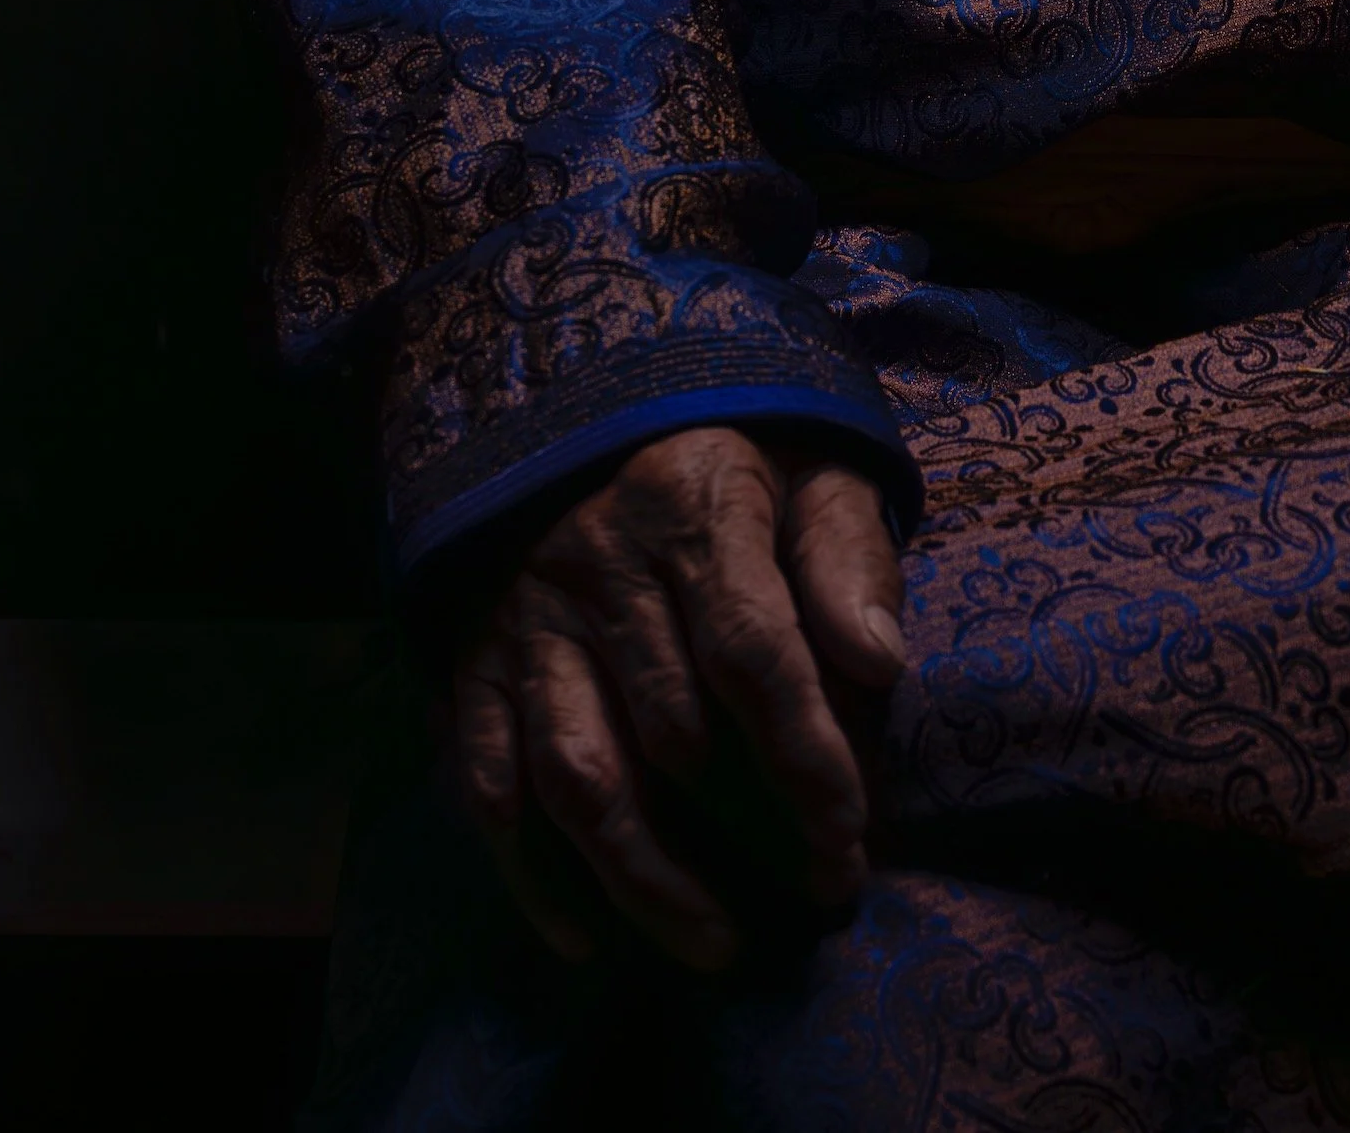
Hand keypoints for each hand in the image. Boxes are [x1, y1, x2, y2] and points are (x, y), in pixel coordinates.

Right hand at [451, 424, 904, 969]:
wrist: (588, 404)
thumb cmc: (733, 456)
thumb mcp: (809, 468)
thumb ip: (846, 558)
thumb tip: (878, 663)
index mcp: (691, 507)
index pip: (754, 652)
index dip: (804, 756)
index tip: (847, 839)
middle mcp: (598, 564)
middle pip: (667, 731)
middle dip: (743, 836)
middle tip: (810, 897)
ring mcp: (526, 618)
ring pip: (575, 774)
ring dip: (641, 877)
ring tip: (711, 945)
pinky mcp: (471, 658)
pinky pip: (488, 780)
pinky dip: (528, 871)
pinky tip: (583, 936)